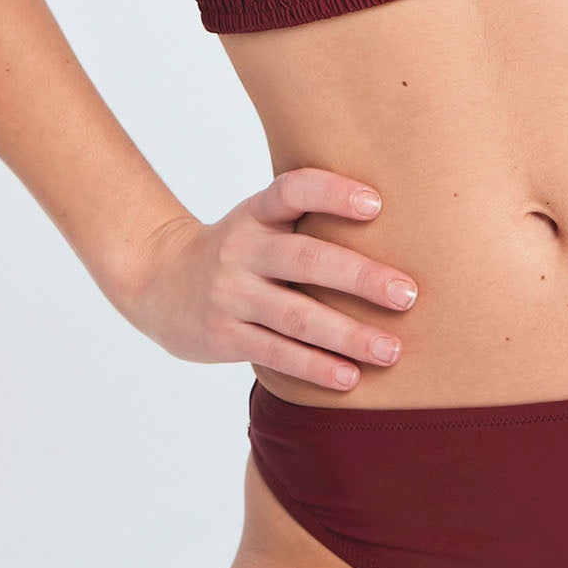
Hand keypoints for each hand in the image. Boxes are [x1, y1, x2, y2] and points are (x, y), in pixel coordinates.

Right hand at [117, 167, 419, 390]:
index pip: (293, 190)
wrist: (159, 280)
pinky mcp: (224, 335)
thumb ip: (310, 219)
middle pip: (305, 259)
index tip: (377, 204)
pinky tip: (350, 377)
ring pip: (296, 316)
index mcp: (257, 213)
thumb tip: (401, 224)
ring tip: (391, 350)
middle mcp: (242, 249)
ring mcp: (231, 294)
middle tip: (408, 295)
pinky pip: (277, 353)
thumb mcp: (262, 220)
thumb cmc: (241, 248)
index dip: (332, 192)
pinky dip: (316, 367)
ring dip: (348, 335)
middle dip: (360, 277)